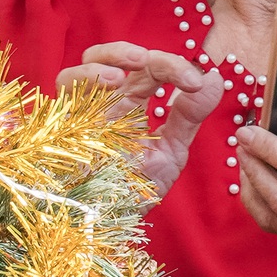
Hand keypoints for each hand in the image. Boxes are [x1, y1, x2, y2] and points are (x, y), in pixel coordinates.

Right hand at [55, 42, 222, 195]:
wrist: (113, 222)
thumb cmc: (136, 190)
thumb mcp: (171, 150)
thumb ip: (190, 114)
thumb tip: (212, 76)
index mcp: (130, 105)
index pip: (149, 70)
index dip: (174, 67)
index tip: (196, 81)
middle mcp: (103, 103)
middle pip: (111, 59)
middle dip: (138, 53)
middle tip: (162, 64)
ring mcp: (82, 112)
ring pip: (84, 65)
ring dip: (110, 58)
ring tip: (135, 64)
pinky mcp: (65, 123)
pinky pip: (65, 89)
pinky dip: (86, 77)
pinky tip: (113, 82)